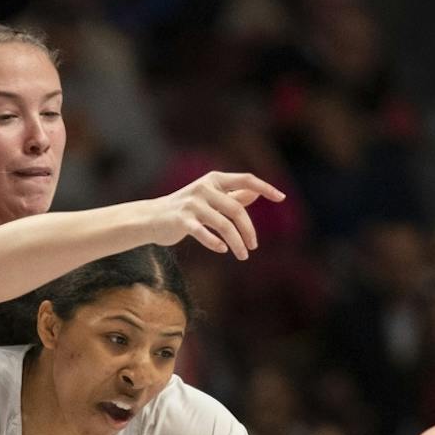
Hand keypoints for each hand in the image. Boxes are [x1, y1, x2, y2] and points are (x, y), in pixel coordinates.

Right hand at [146, 171, 285, 259]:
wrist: (152, 218)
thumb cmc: (186, 209)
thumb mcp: (210, 199)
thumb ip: (232, 195)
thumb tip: (256, 192)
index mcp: (214, 180)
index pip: (246, 179)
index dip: (265, 187)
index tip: (282, 198)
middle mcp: (204, 188)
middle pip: (237, 209)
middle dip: (249, 230)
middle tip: (253, 246)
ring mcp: (192, 204)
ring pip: (223, 224)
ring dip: (237, 242)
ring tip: (243, 255)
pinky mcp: (181, 220)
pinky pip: (203, 233)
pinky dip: (216, 243)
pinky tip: (223, 250)